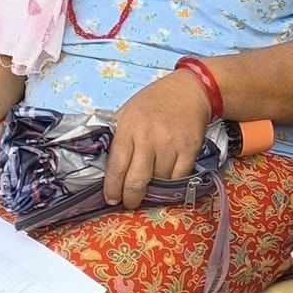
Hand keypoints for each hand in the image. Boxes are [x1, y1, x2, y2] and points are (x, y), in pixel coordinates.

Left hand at [104, 67, 212, 208]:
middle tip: (130, 202)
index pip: (116, 166)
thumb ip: (116, 135)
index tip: (111, 198)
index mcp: (129, 128)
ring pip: (159, 182)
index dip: (112, 188)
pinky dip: (172, 184)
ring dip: (154, 189)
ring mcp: (171, 144)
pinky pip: (179, 178)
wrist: (189, 90)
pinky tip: (167, 181)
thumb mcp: (127, 111)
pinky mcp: (190, 149)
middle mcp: (148, 137)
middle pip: (137, 180)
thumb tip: (103, 163)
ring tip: (150, 187)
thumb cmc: (154, 102)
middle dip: (131, 198)